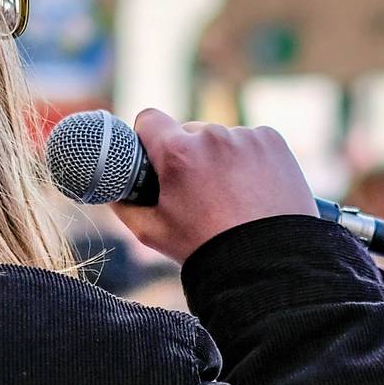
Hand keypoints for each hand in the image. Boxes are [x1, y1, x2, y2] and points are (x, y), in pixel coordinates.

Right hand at [107, 110, 315, 264]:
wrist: (266, 265)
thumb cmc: (205, 249)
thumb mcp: (152, 231)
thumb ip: (124, 204)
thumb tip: (111, 189)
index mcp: (178, 152)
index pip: (149, 119)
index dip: (148, 137)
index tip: (154, 154)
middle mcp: (212, 136)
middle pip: (189, 131)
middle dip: (188, 153)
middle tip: (197, 189)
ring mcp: (246, 137)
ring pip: (221, 138)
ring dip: (220, 157)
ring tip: (230, 196)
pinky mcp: (273, 142)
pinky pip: (250, 142)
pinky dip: (249, 159)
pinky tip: (252, 189)